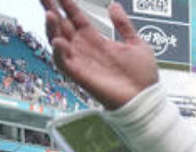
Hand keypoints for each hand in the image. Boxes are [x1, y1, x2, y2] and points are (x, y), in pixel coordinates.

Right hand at [43, 0, 159, 109]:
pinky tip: (58, 41)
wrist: (145, 99)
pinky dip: (58, 52)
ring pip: (57, 41)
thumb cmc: (142, 76)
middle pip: (62, 25)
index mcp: (96, 40)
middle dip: (51, 9)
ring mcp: (81, 61)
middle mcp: (85, 49)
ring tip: (50, 13)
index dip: (67, 4)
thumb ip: (123, 25)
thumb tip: (114, 6)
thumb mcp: (136, 44)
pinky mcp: (80, 75)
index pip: (76, 18)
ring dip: (51, 28)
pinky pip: (63, 62)